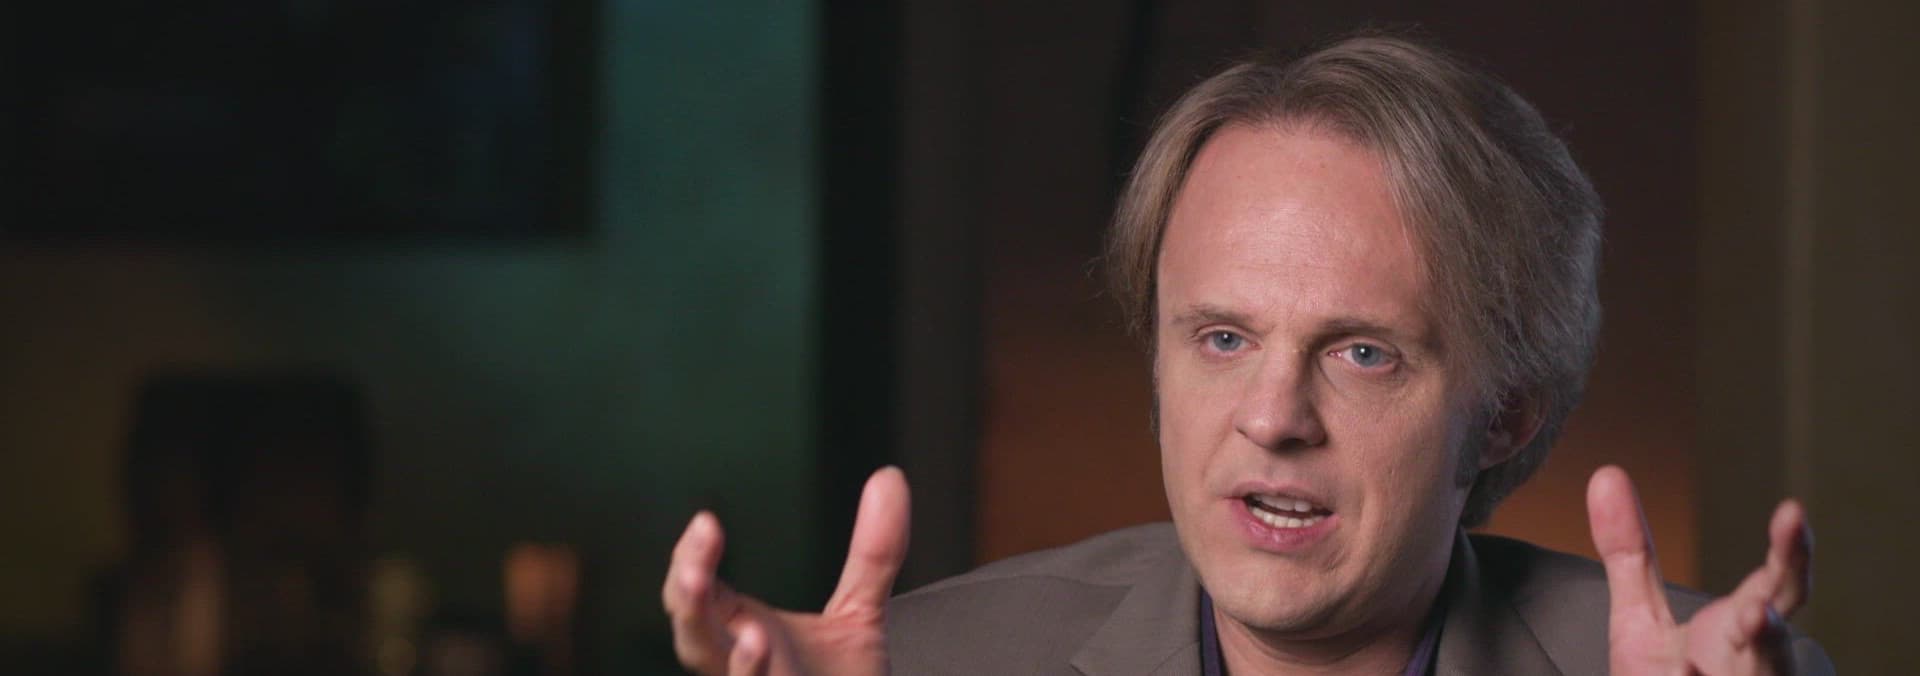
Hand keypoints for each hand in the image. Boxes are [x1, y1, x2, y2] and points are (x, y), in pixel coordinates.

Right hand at [663, 467, 910, 674]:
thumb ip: (872, 553)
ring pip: (722, 674)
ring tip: (738, 620)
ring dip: (725, 653)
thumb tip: (890, 478)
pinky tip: (759, 650)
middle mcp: (738, 665)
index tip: (706, 522)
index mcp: (741, 631)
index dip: (693, 558)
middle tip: (695, 560)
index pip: (698, 590)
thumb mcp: (860, 614)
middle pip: (694, 632)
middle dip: (688, 595)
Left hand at [1587, 465, 1811, 674]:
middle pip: (1774, 654)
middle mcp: (1753, 668)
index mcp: (1742, 633)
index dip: (1792, 554)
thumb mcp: (1640, 619)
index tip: (1792, 512)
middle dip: (1769, 637)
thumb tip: (1606, 474)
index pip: (1780, 588)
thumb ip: (1630, 553)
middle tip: (1757, 612)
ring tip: (1746, 630)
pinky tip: (1680, 671)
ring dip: (1752, 668)